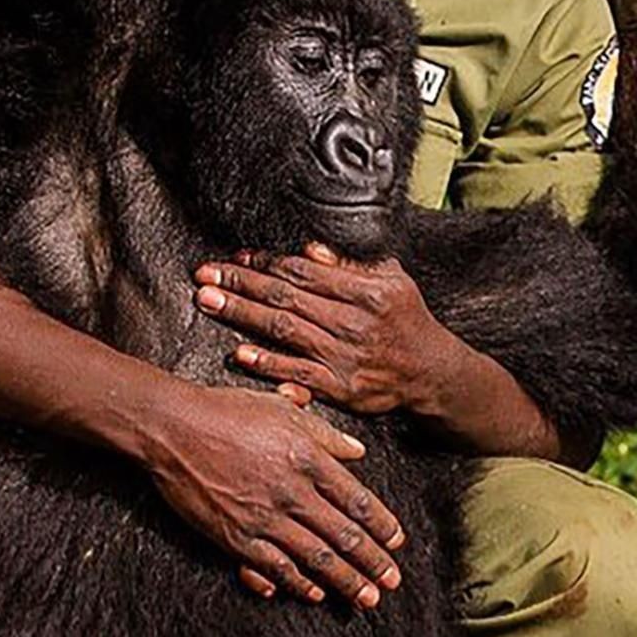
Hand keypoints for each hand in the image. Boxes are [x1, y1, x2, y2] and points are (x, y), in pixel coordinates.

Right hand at [137, 375, 404, 607]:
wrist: (172, 428)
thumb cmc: (227, 411)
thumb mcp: (281, 409)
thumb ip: (324, 434)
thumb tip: (358, 451)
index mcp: (307, 458)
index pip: (357, 499)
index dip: (382, 525)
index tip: (398, 542)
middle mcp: (291, 492)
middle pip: (344, 536)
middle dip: (373, 563)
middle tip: (392, 583)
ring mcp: (263, 518)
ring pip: (315, 558)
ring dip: (345, 582)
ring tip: (366, 599)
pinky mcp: (235, 537)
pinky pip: (274, 568)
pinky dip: (298, 584)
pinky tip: (316, 594)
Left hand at [193, 244, 452, 416]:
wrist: (431, 372)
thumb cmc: (408, 320)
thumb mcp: (392, 279)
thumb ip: (351, 264)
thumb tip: (310, 249)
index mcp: (364, 291)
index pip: (304, 271)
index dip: (266, 262)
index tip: (237, 257)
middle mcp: (352, 321)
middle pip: (286, 297)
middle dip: (241, 283)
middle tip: (205, 274)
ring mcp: (344, 355)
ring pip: (284, 330)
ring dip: (242, 314)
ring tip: (208, 301)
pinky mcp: (340, 387)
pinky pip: (297, 372)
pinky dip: (267, 363)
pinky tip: (240, 353)